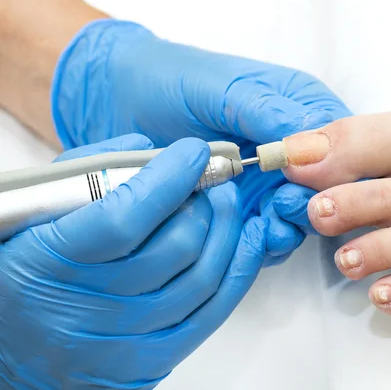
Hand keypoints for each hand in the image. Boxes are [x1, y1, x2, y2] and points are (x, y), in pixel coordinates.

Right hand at [0, 134, 267, 387]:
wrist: (15, 345)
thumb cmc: (28, 270)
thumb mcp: (37, 212)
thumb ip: (88, 173)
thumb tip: (150, 150)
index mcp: (48, 262)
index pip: (124, 218)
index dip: (169, 180)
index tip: (194, 153)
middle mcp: (86, 310)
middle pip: (175, 248)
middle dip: (206, 203)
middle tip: (212, 180)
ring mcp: (122, 342)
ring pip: (201, 279)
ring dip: (227, 232)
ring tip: (228, 204)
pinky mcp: (151, 360)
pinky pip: (211, 313)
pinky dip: (238, 270)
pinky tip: (247, 239)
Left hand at [51, 19, 350, 264]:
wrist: (118, 101)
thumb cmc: (171, 81)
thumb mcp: (221, 88)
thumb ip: (266, 112)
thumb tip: (311, 143)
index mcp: (299, 108)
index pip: (341, 142)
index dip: (335, 166)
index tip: (309, 179)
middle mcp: (291, 150)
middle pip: (328, 186)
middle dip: (312, 201)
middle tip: (282, 203)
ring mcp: (269, 183)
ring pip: (301, 215)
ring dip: (290, 224)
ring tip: (267, 223)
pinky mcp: (246, 211)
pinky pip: (267, 234)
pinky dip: (264, 240)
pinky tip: (250, 236)